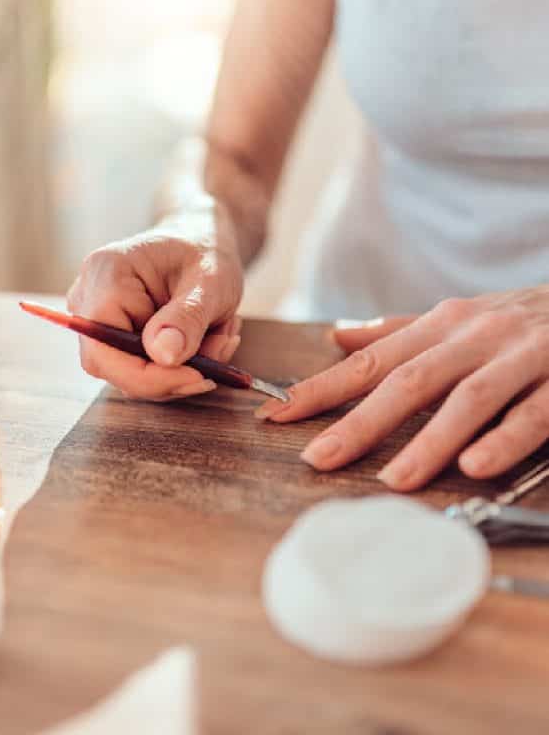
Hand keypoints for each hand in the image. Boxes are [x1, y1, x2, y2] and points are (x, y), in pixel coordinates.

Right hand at [67, 208, 242, 399]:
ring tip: (221, 334)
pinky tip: (207, 337)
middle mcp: (88, 297)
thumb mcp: (211, 281)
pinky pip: (141, 367)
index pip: (105, 350)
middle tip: (219, 356)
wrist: (201, 238)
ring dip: (184, 367)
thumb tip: (164, 358)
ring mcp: (96, 318)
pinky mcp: (113, 334)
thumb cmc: (205, 251)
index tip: (199, 377)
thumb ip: (187, 318)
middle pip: (115, 367)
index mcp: (106, 274)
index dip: (148, 376)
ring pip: (133, 372)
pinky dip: (180, 363)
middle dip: (173, 373)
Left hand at [256, 289, 548, 489]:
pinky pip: (532, 413)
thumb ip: (398, 331)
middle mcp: (472, 338)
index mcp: (440, 326)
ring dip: (429, 441)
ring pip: (466, 399)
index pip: (370, 361)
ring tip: (393, 480)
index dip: (322, 388)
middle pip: (408, 381)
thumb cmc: (515, 319)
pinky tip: (475, 465)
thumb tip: (337, 336)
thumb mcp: (455, 317)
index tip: (275, 415)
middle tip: (318, 457)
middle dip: (360, 421)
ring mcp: (516, 357)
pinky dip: (503, 438)